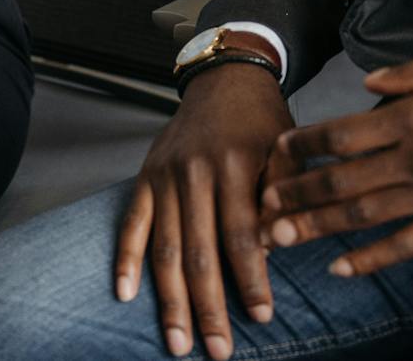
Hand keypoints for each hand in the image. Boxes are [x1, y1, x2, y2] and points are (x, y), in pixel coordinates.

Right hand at [114, 65, 293, 359]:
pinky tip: (125, 294)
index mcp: (237, 164)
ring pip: (166, 247)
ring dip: (171, 300)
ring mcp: (166, 175)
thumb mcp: (288, 150)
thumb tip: (275, 247)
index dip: (252, 279)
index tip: (262, 317)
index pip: (242, 234)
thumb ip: (281, 195)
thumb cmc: (264, 122)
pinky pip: (132, 223)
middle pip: (200, 251)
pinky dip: (125, 259)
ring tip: (178, 341)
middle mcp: (196, 171)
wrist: (226, 80)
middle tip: (218, 351)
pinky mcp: (146, 176)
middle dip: (209, 306)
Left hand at [259, 53, 412, 277]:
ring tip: (281, 238)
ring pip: (364, 218)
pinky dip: (369, 260)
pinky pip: (406, 247)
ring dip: (318, 229)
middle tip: (263, 206)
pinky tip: (341, 267)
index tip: (279, 153)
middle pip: (342, 182)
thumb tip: (366, 84)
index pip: (342, 135)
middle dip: (297, 194)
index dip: (305, 146)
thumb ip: (408, 77)